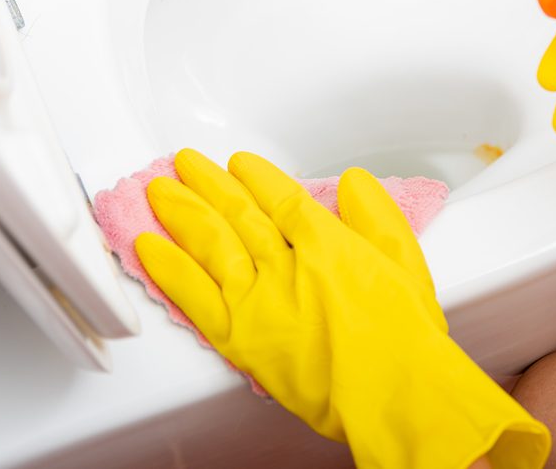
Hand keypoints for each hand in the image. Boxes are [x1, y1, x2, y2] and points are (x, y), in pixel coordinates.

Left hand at [136, 149, 549, 468]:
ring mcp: (258, 298)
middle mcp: (285, 263)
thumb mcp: (407, 262)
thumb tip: (353, 182)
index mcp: (327, 241)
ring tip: (159, 190)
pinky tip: (148, 248)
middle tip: (185, 163)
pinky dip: (169, 268)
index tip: (240, 163)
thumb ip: (378, 215)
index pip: (281, 195)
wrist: (391, 392)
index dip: (256, 176)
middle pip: (237, 211)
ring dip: (181, 211)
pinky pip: (192, 295)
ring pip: (209, 242)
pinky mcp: (239, 336)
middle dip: (208, 183)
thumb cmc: (405, 338)